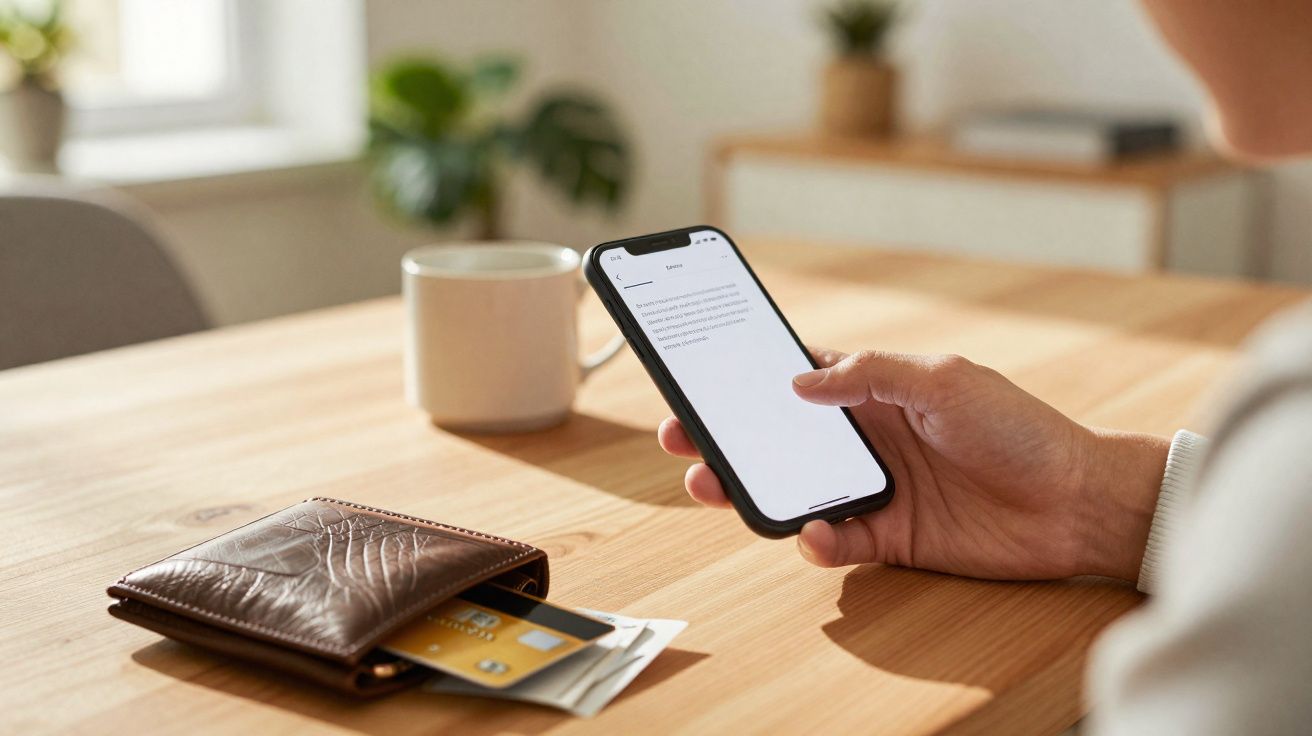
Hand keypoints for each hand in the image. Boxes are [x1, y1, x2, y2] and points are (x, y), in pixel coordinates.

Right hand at [658, 349, 1169, 581]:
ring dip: (751, 488)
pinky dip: (816, 540)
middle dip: (728, 437)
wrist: (1074, 503)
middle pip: (779, 438)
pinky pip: (835, 541)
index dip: (748, 378)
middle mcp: (866, 439)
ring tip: (712, 485)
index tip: (700, 377)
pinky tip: (816, 532)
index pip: (797, 380)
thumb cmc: (1017, 428)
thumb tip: (798, 384)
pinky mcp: (889, 536)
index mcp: (875, 391)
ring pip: (794, 489)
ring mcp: (874, 488)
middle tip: (683, 438)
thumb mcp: (943, 380)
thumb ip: (869, 376)